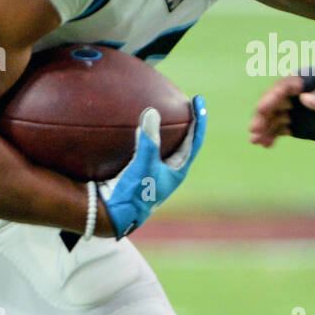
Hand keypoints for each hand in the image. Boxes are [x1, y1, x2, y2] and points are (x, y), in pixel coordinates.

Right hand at [97, 96, 205, 236]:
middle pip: (184, 140)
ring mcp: (155, 171)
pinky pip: (148, 147)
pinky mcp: (140, 171)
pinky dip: (146, 134)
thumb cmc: (135, 193)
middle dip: (186, 121)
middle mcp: (169, 170)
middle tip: (185, 102)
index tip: (199, 100)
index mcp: (178, 170)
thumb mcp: (143, 166)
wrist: (115, 214)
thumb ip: (148, 141)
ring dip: (166, 128)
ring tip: (163, 109)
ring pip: (166, 144)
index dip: (199, 119)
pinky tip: (134, 125)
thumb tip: (152, 112)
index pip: (195, 139)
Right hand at [249, 73, 314, 147]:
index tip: (262, 109)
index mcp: (308, 78)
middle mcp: (297, 92)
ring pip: (274, 117)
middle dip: (263, 114)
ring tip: (256, 141)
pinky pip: (280, 128)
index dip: (272, 96)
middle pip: (274, 101)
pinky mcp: (297, 123)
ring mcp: (296, 108)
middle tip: (254, 129)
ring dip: (264, 127)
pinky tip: (266, 144)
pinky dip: (271, 135)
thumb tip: (304, 99)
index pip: (286, 85)